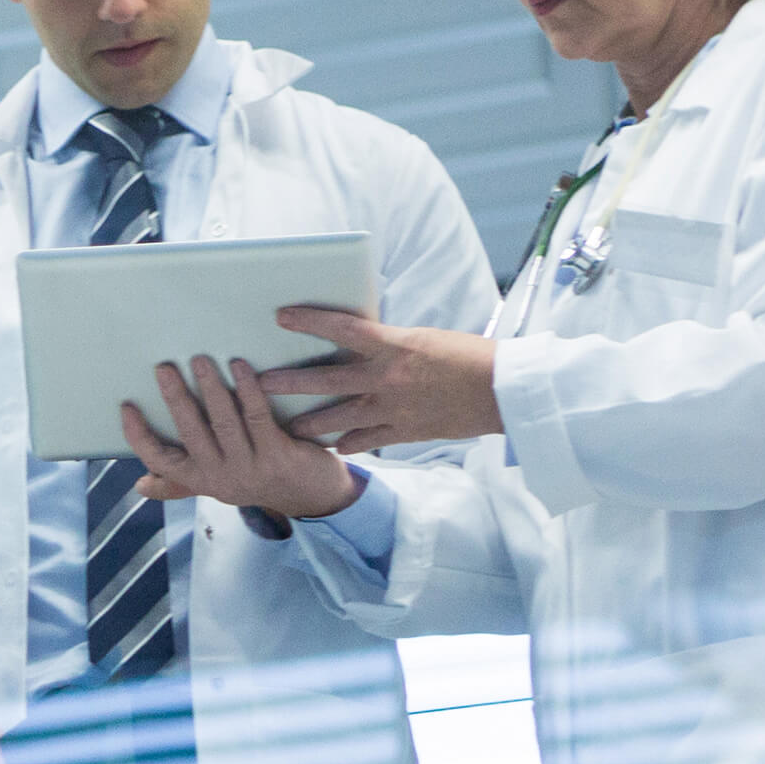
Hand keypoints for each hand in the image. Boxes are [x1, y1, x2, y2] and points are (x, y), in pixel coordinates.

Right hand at [120, 356, 363, 517]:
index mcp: (201, 479)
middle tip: (164, 368)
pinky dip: (247, 389)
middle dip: (175, 398)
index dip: (138, 435)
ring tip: (200, 360)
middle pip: (190, 433)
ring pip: (223, 422)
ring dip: (210, 388)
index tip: (127, 406)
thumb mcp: (220, 485)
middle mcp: (221, 477)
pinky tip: (240, 367)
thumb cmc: (261, 480)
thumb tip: (140, 485)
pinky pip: (257, 416)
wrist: (316, 496)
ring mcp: (250, 468)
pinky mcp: (278, 455)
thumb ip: (182, 483)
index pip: (159, 460)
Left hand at [256, 308, 503, 452]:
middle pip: (326, 380)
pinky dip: (348, 444)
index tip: (281, 316)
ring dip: (311, 423)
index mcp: (393, 345)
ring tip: (288, 426)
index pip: (341, 328)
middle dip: (290, 382)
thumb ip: (389, 345)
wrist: (502, 390)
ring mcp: (393, 409)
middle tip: (262, 382)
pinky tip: (334, 447)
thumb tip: (361, 344)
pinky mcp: (405, 433)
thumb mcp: (422, 338)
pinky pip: (366, 441)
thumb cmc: (468, 356)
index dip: (309, 321)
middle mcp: (386, 378)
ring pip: (339, 418)